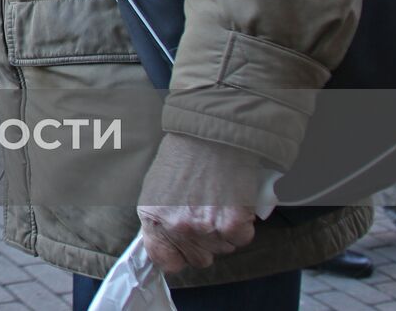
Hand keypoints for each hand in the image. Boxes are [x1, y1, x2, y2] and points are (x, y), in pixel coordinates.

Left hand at [137, 134, 260, 273]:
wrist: (210, 133)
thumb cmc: (183, 155)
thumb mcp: (156, 187)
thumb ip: (160, 218)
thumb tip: (166, 239)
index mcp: (153, 218)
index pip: (165, 261)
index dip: (179, 255)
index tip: (186, 246)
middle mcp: (176, 227)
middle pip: (199, 259)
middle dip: (206, 241)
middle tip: (208, 213)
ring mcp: (204, 227)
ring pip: (224, 249)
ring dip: (225, 231)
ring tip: (220, 202)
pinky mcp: (231, 223)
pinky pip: (242, 238)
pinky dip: (243, 224)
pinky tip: (234, 202)